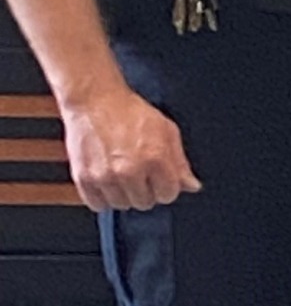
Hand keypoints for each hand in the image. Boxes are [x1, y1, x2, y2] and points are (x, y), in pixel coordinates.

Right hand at [60, 86, 200, 210]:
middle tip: (140, 174)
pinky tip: (107, 183)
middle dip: (146, 191)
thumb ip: (180, 162)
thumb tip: (192, 186)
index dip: (166, 187)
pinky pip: (97, 205)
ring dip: (124, 195)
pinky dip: (102, 198)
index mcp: (155, 159)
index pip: (168, 194)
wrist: (95, 100)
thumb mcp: (166, 131)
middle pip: (145, 203)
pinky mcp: (83, 178)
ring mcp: (105, 176)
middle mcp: (130, 170)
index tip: (159, 179)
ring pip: (121, 205)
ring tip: (122, 176)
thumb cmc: (130, 112)